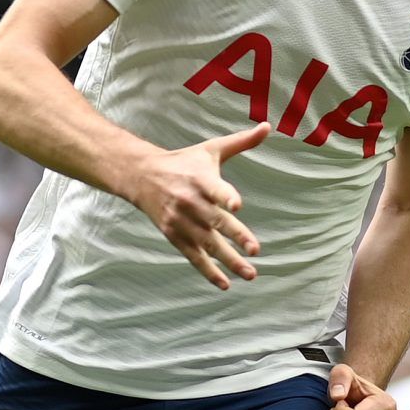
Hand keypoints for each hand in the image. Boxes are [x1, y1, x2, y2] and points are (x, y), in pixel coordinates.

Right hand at [128, 124, 267, 289]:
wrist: (142, 176)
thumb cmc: (184, 162)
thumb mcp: (211, 149)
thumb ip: (241, 142)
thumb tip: (267, 126)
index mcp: (200, 178)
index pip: (214, 188)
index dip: (225, 196)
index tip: (237, 205)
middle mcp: (191, 201)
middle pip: (215, 221)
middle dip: (235, 236)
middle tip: (254, 250)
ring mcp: (182, 221)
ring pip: (208, 244)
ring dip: (229, 261)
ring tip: (250, 274)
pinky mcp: (175, 236)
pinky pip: (193, 257)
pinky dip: (208, 271)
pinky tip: (226, 283)